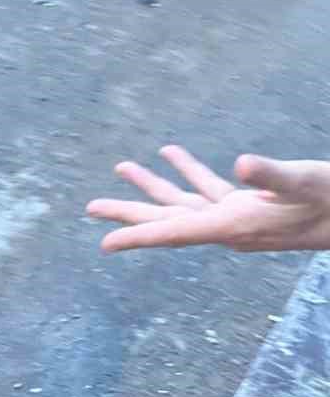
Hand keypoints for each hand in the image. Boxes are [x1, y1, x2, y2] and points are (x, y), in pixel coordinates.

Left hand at [88, 144, 329, 252]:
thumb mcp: (307, 182)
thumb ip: (274, 175)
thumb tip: (242, 164)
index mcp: (236, 225)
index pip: (176, 232)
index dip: (139, 236)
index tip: (104, 243)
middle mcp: (231, 226)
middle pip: (169, 220)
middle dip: (130, 213)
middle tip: (89, 207)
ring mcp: (239, 217)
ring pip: (184, 203)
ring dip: (153, 186)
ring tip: (121, 167)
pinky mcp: (251, 205)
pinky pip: (209, 190)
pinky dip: (189, 172)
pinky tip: (172, 153)